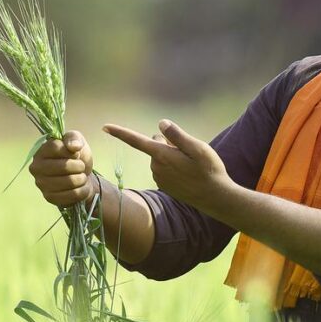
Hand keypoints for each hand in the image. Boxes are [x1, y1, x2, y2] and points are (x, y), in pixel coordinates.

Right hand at [29, 130, 94, 206]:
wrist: (82, 177)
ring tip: (81, 177)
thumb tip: (73, 146)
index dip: (70, 151)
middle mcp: (36, 167)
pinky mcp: (49, 197)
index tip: (76, 153)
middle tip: (81, 167)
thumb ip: (74, 138)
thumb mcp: (77, 141)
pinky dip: (82, 190)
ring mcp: (41, 184)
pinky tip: (79, 187)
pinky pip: (72, 194)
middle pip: (64, 166)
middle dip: (79, 166)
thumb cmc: (76, 157)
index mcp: (40, 151)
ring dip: (82, 179)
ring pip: (70, 181)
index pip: (55, 147)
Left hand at [103, 119, 232, 211]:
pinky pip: (165, 169)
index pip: (136, 141)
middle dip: (168, 143)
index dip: (120, 132)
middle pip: (155, 144)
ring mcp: (159, 178)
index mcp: (162, 155)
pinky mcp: (164, 185)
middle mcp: (156, 167)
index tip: (105, 127)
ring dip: (172, 156)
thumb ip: (177, 135)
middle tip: (189, 153)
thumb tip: (160, 124)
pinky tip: (188, 174)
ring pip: (161, 157)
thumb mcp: (198, 148)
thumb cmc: (209, 170)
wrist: (215, 197)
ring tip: (191, 165)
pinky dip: (174, 167)